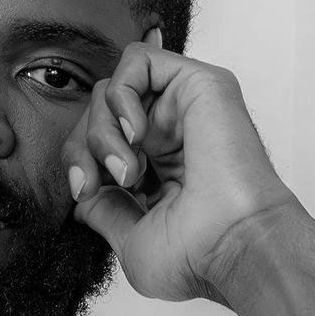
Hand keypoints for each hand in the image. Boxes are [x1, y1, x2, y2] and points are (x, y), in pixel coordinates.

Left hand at [66, 37, 302, 304]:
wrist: (235, 247)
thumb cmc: (197, 256)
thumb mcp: (130, 240)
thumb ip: (104, 208)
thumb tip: (85, 193)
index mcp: (159, 168)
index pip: (98, 142)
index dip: (79, 161)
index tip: (85, 192)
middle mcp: (171, 135)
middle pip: (99, 111)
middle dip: (83, 146)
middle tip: (98, 183)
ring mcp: (183, 108)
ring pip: (112, 88)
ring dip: (102, 130)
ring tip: (128, 169)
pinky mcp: (197, 83)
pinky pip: (139, 59)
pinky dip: (121, 94)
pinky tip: (136, 134)